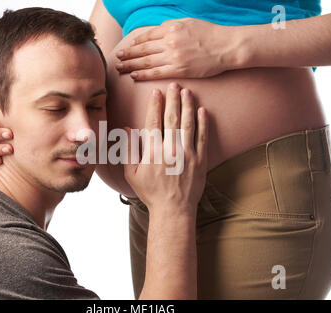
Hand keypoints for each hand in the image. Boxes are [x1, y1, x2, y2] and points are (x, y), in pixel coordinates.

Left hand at [115, 18, 244, 79]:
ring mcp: (173, 56)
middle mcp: (169, 41)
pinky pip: (156, 72)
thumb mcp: (189, 22)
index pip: (147, 36)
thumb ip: (172, 27)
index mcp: (171, 28)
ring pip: (146, 61)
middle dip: (128, 54)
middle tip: (118, 58)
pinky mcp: (178, 69)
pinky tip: (134, 75)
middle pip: (142, 49)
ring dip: (130, 64)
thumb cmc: (210, 34)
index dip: (135, 43)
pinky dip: (143, 74)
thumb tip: (159, 31)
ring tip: (120, 68)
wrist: (226, 46)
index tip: (127, 47)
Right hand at [123, 82, 208, 213]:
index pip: (154, 122)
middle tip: (174, 84)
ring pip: (188, 124)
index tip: (156, 92)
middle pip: (172, 119)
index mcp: (152, 152)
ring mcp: (187, 154)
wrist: (173, 209)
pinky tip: (202, 111)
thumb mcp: (132, 173)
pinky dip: (203, 123)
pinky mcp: (200, 160)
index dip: (155, 105)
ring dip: (188, 106)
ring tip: (187, 92)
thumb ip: (129, 150)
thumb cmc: (150, 192)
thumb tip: (127, 129)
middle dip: (173, 99)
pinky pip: (203, 137)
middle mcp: (170, 150)